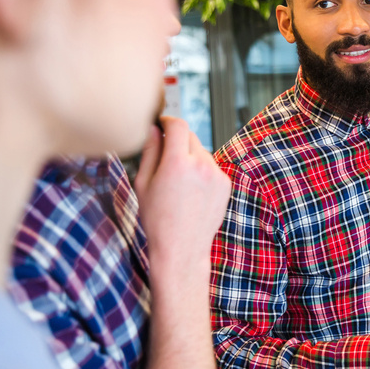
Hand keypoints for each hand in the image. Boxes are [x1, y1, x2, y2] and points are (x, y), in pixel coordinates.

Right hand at [134, 117, 230, 287]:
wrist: (182, 247)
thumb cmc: (157, 219)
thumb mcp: (143, 183)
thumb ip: (150, 152)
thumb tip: (153, 129)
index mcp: (178, 163)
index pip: (178, 125)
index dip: (168, 121)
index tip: (161, 123)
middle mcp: (202, 166)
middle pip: (191, 136)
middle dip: (177, 140)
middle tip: (164, 157)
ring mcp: (217, 175)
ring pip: (201, 152)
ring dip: (190, 156)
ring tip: (177, 182)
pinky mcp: (226, 184)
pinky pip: (211, 167)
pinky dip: (201, 170)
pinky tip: (190, 191)